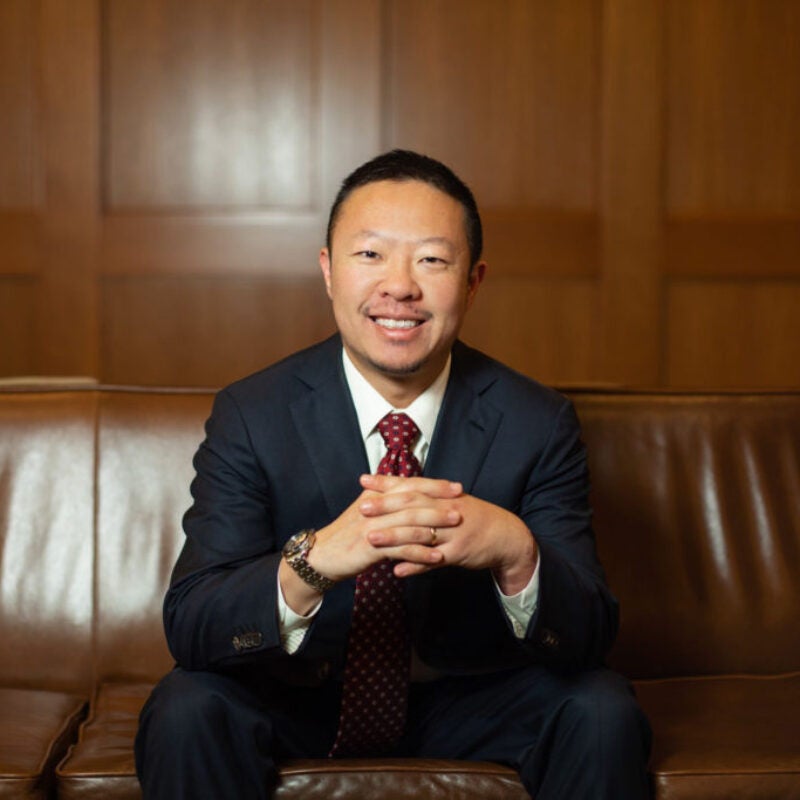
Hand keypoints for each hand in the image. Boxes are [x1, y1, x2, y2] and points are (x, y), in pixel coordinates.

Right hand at [279, 475, 459, 613]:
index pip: (409, 485)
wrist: (321, 556)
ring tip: (456, 527)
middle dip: (440, 502)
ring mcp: (373, 527)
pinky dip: (421, 553)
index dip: (434, 485)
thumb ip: (385, 501)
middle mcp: (375, 507)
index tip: (456, 486)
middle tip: (462, 504)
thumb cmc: (346, 536)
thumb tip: (408, 491)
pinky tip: (437, 558)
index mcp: (375, 496)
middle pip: (413, 500)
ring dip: (435, 524)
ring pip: (409, 522)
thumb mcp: (365, 513)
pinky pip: (401, 549)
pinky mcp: (371, 547)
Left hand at [360, 474, 537, 593]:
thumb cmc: (474, 519)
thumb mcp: (452, 503)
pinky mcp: (459, 553)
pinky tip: (396, 571)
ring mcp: (453, 531)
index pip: (411, 485)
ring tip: (370, 539)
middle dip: (385, 506)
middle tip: (361, 507)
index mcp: (443, 495)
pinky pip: (433, 560)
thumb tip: (398, 496)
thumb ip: (427, 500)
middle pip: (412, 506)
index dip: (387, 482)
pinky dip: (415, 566)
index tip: (364, 480)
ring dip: (394, 536)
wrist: (506, 537)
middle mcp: (447, 510)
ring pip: (420, 533)